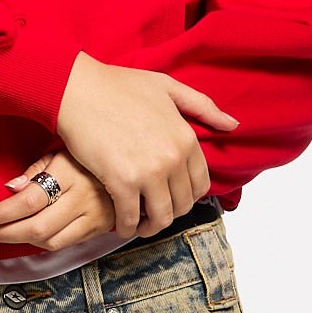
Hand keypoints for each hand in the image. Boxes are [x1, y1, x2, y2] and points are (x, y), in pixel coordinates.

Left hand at [0, 148, 118, 250]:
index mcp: (69, 172)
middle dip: (3, 232)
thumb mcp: (62, 149)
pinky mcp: (99, 229)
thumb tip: (10, 190)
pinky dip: (41, 242)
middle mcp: (82, 197)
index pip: (27, 201)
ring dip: (19, 240)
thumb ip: (35, 169)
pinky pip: (64, 244)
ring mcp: (93, 216)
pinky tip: (26, 232)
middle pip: (36, 227)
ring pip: (49, 241)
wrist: (133, 162)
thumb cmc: (89, 150)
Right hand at [55, 53, 238, 238]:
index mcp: (186, 137)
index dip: (186, 195)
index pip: (200, 184)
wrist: (78, 89)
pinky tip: (120, 224)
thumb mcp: (166, 86)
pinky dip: (126, 227)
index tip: (172, 196)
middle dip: (169, 211)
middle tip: (153, 211)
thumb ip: (202, 106)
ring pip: (160, 217)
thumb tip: (233, 125)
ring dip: (150, 226)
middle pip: (182, 204)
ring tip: (139, 223)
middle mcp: (172, 157)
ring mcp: (149, 172)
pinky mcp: (122, 182)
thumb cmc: (117, 85)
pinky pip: (130, 218)